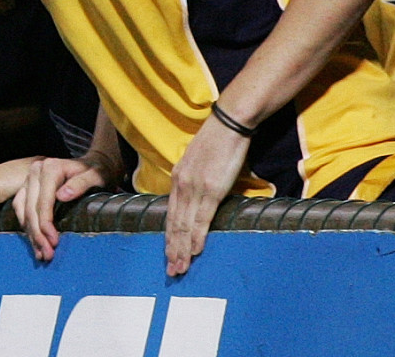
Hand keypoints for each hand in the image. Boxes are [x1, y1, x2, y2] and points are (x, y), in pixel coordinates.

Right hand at [11, 155, 111, 261]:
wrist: (93, 164)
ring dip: (30, 233)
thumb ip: (81, 183)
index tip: (53, 241)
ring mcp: (29, 180)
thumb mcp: (95, 175)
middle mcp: (35, 172)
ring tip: (41, 253)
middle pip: (31, 207)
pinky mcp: (27, 188)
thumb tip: (62, 196)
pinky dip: (27, 227)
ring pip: (23, 210)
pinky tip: (35, 242)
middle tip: (47, 254)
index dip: (46, 223)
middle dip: (38, 234)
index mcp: (50, 168)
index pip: (43, 200)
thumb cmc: (96, 171)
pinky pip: (21, 209)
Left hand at [165, 116, 249, 276]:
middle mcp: (181, 185)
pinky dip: (197, 236)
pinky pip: (202, 218)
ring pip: (185, 225)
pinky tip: (195, 250)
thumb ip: (194, 182)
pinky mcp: (211, 189)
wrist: (227, 124)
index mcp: (177, 179)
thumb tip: (199, 199)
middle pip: (174, 223)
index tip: (167, 254)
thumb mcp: (198, 163)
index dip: (168, 236)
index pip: (170, 214)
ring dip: (182, 249)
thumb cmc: (216, 142)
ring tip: (180, 267)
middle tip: (171, 271)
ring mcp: (195, 188)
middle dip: (172, 249)